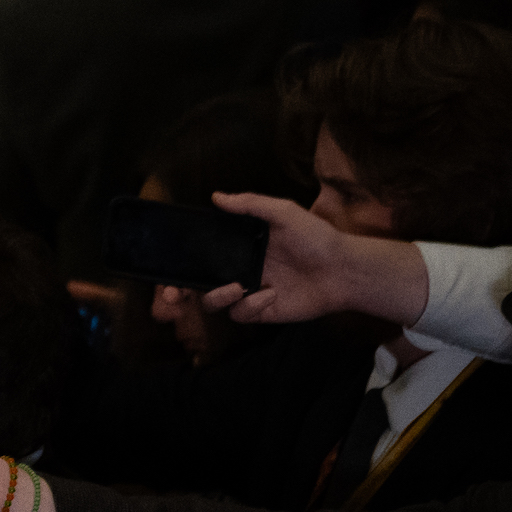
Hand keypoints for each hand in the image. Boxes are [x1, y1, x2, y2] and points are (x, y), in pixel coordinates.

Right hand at [197, 193, 426, 328]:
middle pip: (198, 285)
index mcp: (239, 247)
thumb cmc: (316, 237)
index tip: (167, 269)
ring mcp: (249, 292)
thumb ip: (250, 205)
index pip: (201, 257)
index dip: (181, 265)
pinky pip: (240, 314)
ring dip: (218, 297)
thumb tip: (216, 197)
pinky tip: (271, 293)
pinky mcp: (262, 311)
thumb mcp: (283, 212)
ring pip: (214, 303)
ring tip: (238, 287)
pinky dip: (251, 306)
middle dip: (180, 292)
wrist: (344, 269)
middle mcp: (238, 270)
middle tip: (175, 294)